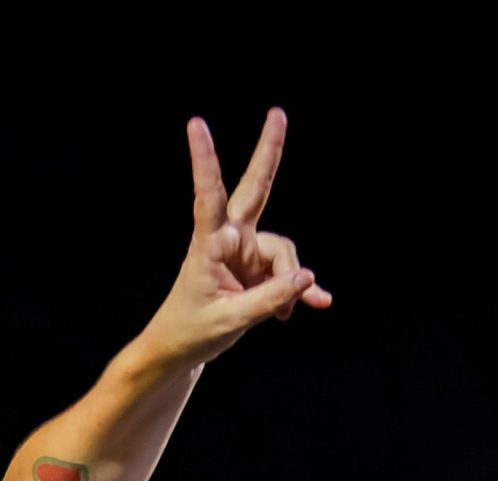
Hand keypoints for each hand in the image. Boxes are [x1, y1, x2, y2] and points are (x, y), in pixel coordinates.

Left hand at [140, 108, 331, 369]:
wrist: (181, 350)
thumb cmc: (192, 331)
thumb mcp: (230, 320)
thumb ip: (269, 299)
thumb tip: (308, 278)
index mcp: (208, 244)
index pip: (207, 195)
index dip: (205, 160)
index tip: (196, 125)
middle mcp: (229, 240)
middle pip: (255, 189)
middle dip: (268, 152)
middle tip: (278, 113)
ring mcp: (247, 252)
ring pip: (284, 252)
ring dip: (289, 283)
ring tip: (281, 315)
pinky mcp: (260, 270)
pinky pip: (290, 274)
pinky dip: (299, 291)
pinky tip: (316, 304)